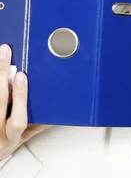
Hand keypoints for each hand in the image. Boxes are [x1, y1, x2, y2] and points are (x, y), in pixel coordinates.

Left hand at [0, 44, 50, 161]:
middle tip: (6, 55)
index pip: (17, 119)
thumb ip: (39, 124)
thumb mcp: (24, 138)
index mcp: (12, 136)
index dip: (19, 97)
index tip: (22, 77)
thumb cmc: (5, 143)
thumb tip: (57, 111)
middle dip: (3, 75)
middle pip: (0, 100)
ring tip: (1, 55)